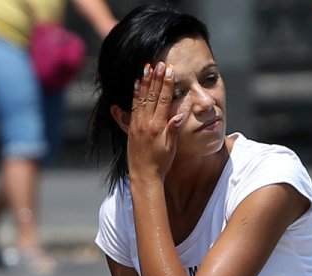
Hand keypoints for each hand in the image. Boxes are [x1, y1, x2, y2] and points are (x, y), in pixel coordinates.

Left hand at [127, 61, 185, 180]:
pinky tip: (136, 84)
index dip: (166, 84)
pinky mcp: (131, 127)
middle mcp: (145, 123)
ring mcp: (137, 124)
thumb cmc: (161, 163)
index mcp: (157, 126)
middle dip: (155, 78)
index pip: (163, 100)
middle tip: (158, 63)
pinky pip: (133, 106)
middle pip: (151, 95)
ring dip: (144, 81)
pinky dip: (135, 93)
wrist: (144, 175)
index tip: (169, 70)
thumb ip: (173, 130)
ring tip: (146, 67)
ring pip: (140, 98)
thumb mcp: (171, 147)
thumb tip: (180, 114)